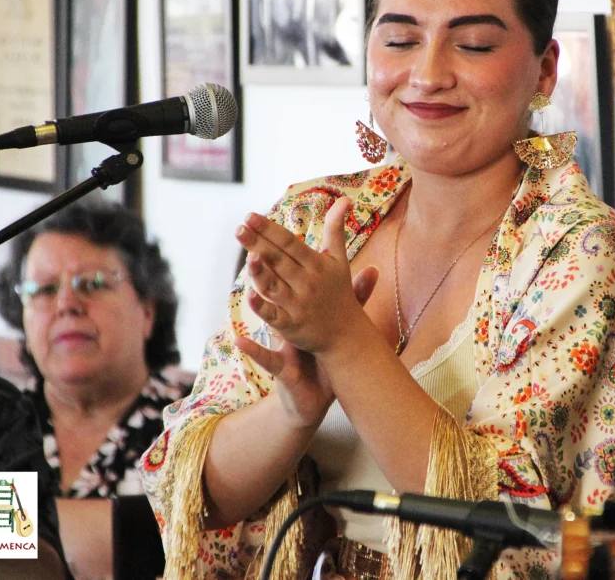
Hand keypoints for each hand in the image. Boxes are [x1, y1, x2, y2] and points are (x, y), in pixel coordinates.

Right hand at [235, 244, 377, 427]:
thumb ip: (356, 295)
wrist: (315, 394)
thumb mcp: (340, 323)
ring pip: (267, 315)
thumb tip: (375, 269)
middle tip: (245, 235)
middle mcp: (288, 317)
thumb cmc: (323, 353)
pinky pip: (266, 357)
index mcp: (301, 303)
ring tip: (248, 278)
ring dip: (257, 298)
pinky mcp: (281, 367)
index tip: (269, 221)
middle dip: (261, 262)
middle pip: (273, 285)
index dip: (284, 249)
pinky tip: (239, 340)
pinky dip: (253, 349)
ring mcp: (282, 341)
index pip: (292, 272)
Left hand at [237, 197, 368, 353]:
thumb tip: (345, 198)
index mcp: (317, 265)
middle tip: (240, 227)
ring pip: (275, 286)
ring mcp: (299, 305)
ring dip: (260, 271)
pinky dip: (262, 307)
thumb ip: (336, 229)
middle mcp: (308, 283)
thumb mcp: (339, 259)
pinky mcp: (292, 326)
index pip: (289, 243)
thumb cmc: (339, 291)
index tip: (250, 216)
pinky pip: (274, 315)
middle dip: (259, 244)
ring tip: (247, 254)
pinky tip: (249, 296)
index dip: (270, 230)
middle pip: (279, 261)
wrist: (347, 334)